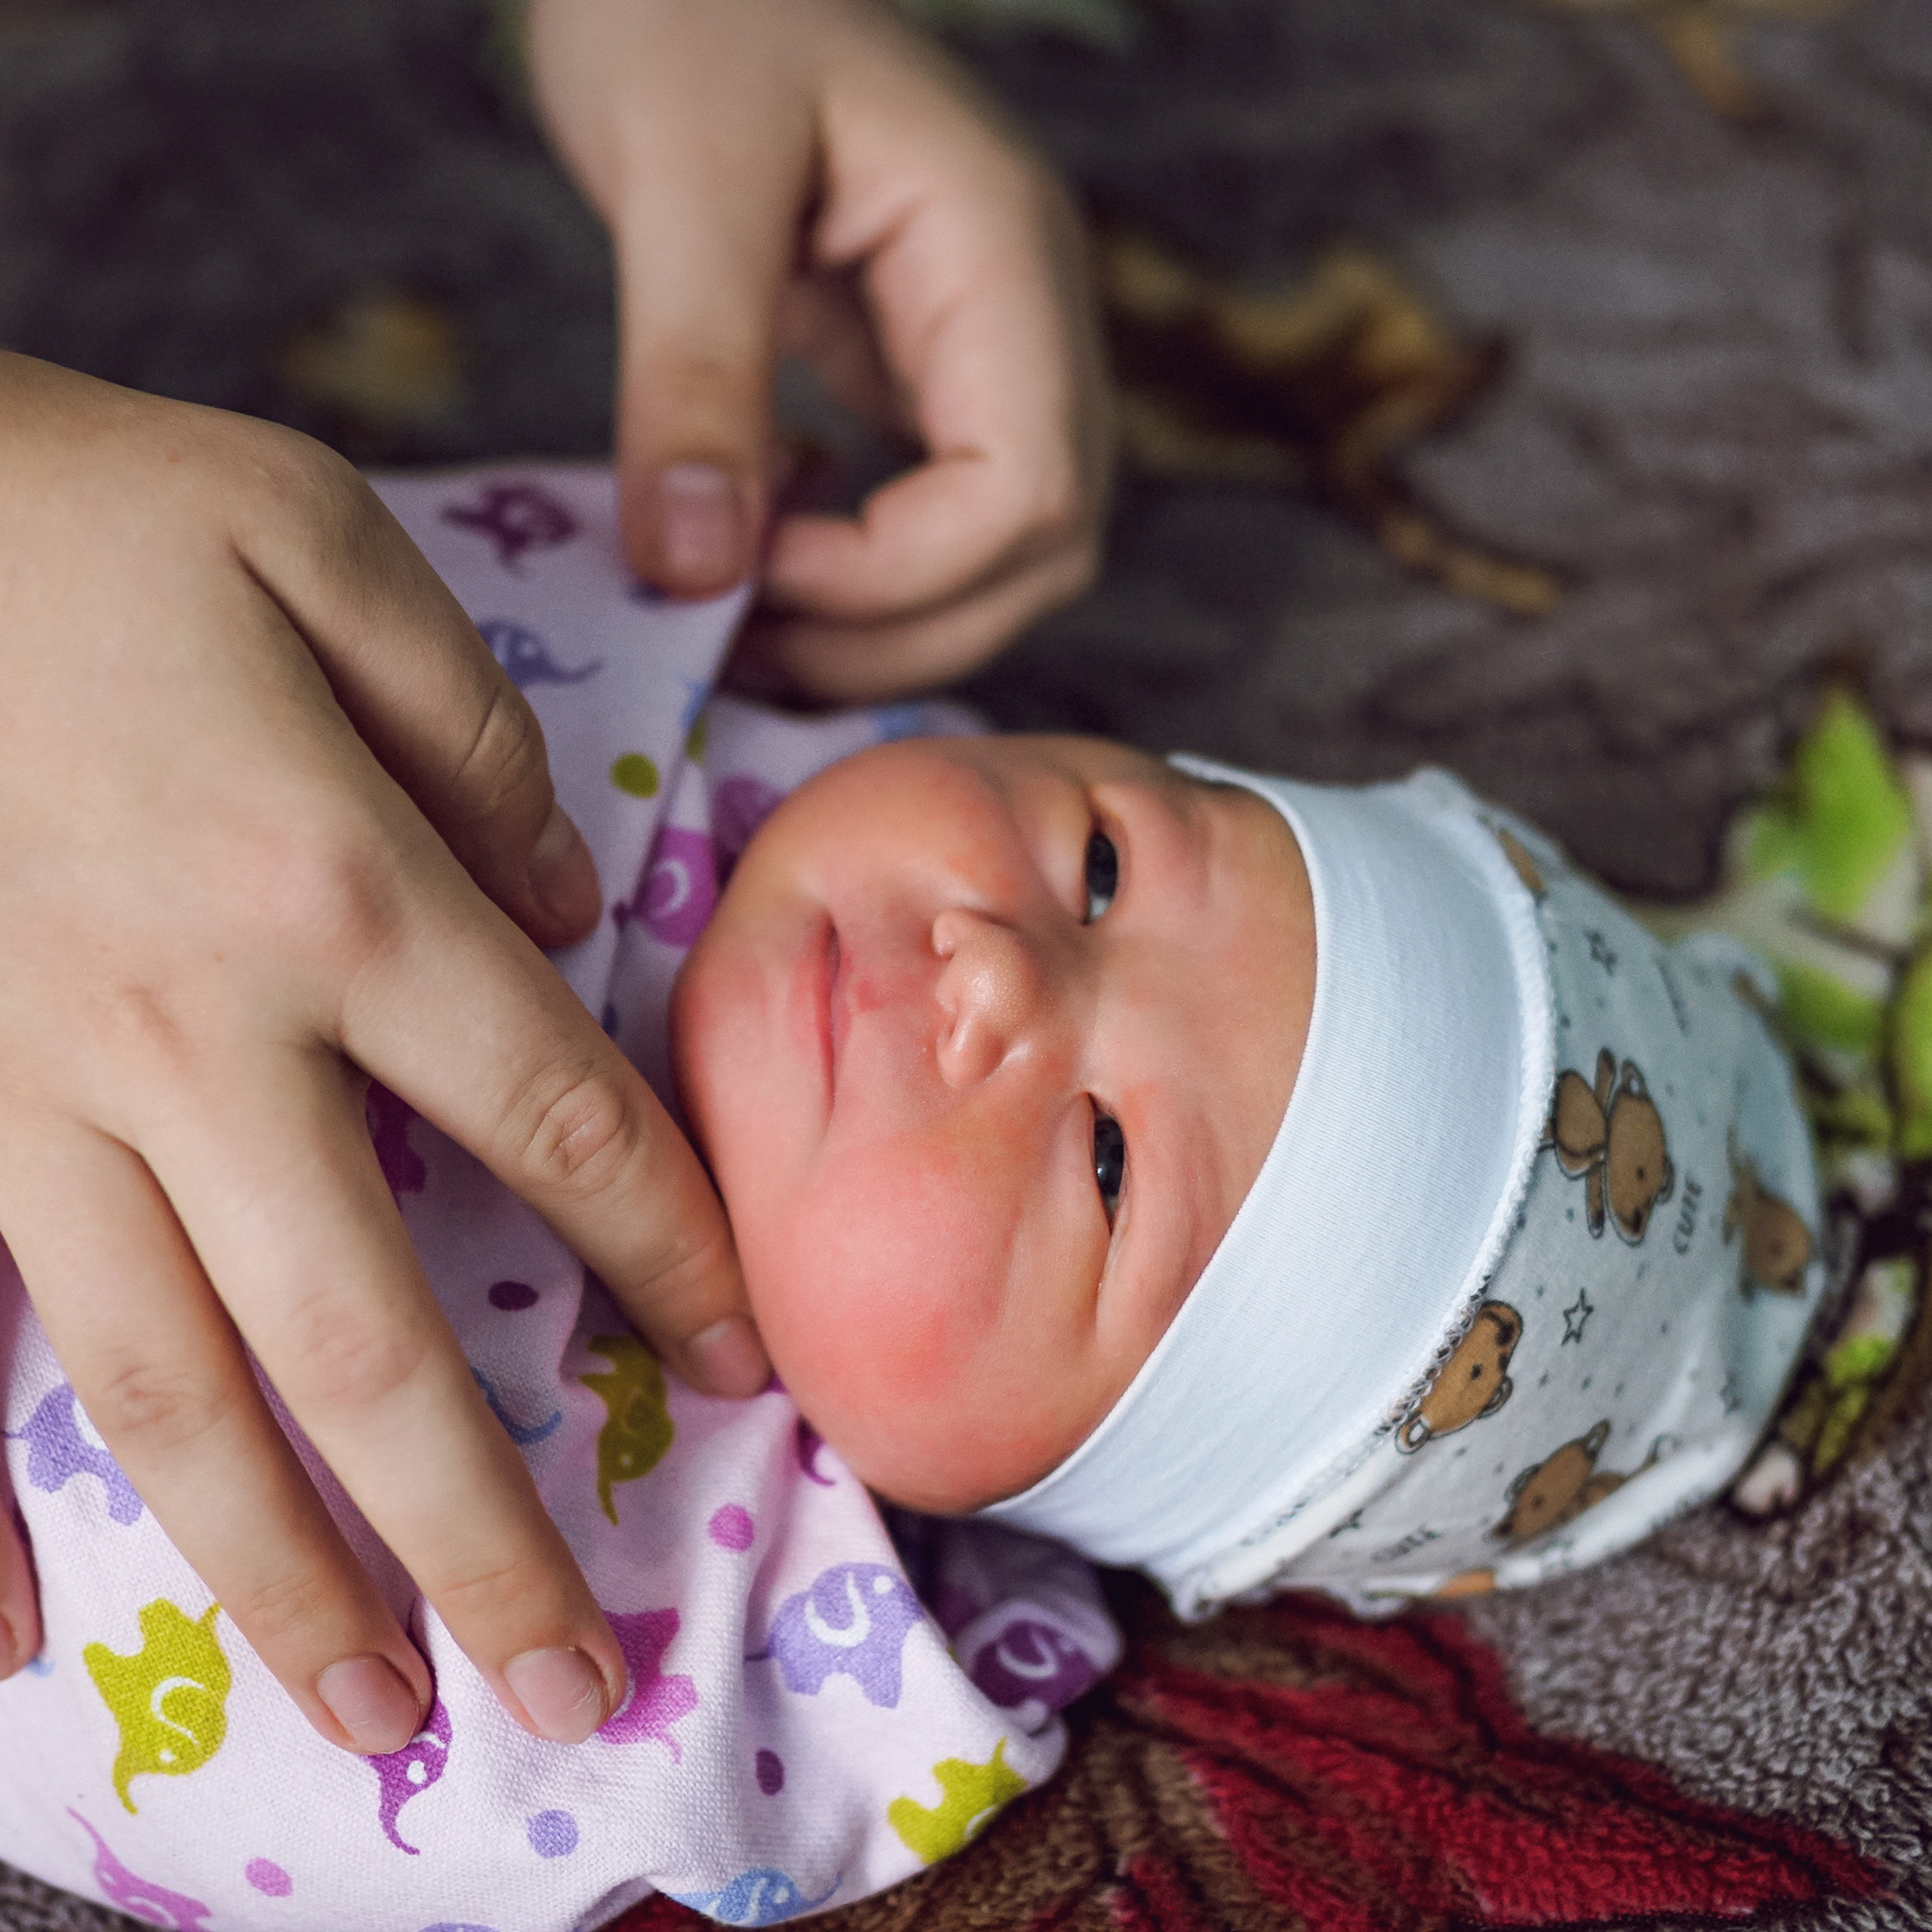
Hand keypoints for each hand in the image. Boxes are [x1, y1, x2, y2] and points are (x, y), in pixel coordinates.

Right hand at [0, 352, 767, 1753]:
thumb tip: (566, 906)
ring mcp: (17, 1091)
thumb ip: (472, 742)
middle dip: (477, 1527)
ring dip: (277, 1565)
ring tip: (375, 1713)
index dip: (660, 1254)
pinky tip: (28, 1645)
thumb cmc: (86, 508)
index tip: (728, 1362)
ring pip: (168, 1384)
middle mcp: (186, 1033)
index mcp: (330, 890)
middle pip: (366, 1332)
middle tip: (567, 1688)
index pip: (551, 1121)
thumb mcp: (322, 550)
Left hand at [528, 0, 1113, 700]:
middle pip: (1043, 551)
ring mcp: (993, 352)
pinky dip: (863, 580)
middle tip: (740, 645)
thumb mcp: (675, 168)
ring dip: (883, 628)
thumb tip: (698, 573)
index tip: (750, 574)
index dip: (898, 577)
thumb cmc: (682, 10)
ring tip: (742, 623)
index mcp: (1006, 251)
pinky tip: (766, 553)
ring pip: (1005, 560)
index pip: (1032, 489)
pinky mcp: (930, 375)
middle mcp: (1031, 317)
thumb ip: (693, 371)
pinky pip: (941, 524)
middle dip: (896, 634)